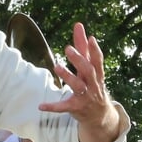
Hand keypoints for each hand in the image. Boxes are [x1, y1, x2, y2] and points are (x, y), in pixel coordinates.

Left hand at [38, 22, 122, 141]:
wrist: (100, 115)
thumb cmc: (93, 86)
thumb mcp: (90, 69)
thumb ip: (83, 48)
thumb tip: (78, 25)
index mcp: (96, 74)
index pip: (97, 61)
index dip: (95, 50)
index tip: (90, 38)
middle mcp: (92, 85)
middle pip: (88, 71)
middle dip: (79, 60)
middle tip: (68, 49)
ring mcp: (85, 97)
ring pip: (77, 86)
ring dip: (67, 77)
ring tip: (56, 67)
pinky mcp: (76, 108)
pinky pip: (64, 107)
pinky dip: (53, 106)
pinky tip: (41, 106)